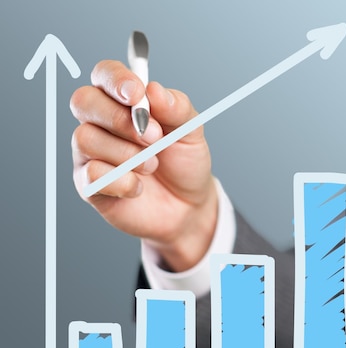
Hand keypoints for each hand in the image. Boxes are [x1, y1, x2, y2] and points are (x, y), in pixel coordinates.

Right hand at [70, 60, 217, 271]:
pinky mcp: (88, 184)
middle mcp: (100, 122)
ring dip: (126, 153)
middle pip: (84, 101)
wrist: (188, 206)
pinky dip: (122, 181)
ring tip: (152, 165)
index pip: (105, 74)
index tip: (138, 95)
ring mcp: (90, 152)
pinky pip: (91, 174)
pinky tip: (139, 187)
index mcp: (123, 101)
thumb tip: (154, 89)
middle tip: (155, 138)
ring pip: (85, 138)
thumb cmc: (184, 162)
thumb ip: (177, 107)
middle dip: (120, 119)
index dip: (116, 79)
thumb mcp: (191, 132)